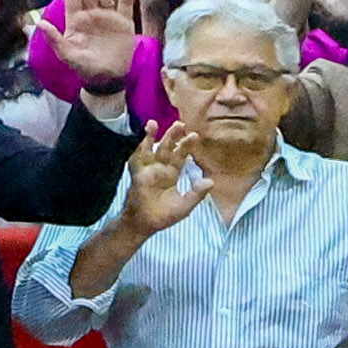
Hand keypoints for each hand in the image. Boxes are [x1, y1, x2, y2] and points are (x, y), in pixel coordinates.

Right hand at [106, 125, 206, 247]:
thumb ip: (197, 193)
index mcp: (172, 174)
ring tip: (153, 123)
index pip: (180, 156)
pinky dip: (139, 148)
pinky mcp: (138, 175)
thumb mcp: (185, 206)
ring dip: (151, 136)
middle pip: (167, 148)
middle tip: (180, 124)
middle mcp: (160, 169)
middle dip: (172, 136)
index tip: (194, 135)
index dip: (186, 146)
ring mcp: (148, 170)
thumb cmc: (165, 216)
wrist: (146, 224)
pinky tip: (143, 138)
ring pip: (150, 149)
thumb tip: (211, 181)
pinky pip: (137, 159)